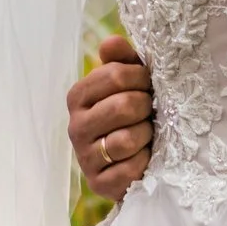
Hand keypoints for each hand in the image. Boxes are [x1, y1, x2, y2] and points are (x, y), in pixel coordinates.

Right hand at [68, 35, 153, 199]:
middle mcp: (76, 126)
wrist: (137, 163)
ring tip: (147, 134)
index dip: (141, 77)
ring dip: (147, 135)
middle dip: (146, 107)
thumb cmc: (134, 115)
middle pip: (124, 105)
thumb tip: (111, 42)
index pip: (114, 75)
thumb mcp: (131, 84)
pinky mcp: (99, 184)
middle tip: (150, 111)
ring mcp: (85, 157)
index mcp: (79, 97)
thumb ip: (122, 61)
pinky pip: (130, 169)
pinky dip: (145, 161)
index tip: (149, 84)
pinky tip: (145, 157)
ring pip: (126, 139)